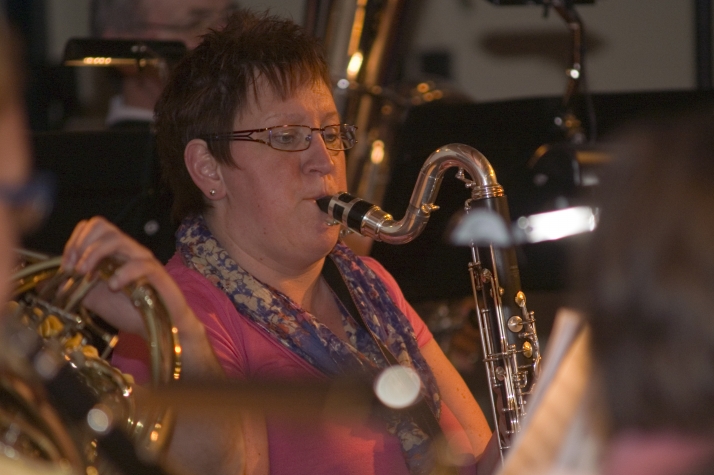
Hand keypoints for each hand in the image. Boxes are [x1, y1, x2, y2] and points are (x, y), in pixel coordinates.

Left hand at [61, 216, 178, 337]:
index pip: (92, 228)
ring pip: (117, 239)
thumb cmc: (131, 310)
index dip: (74, 241)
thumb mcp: (95, 299)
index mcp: (113, 252)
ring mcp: (142, 259)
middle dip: (82, 244)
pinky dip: (122, 274)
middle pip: (102, 225)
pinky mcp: (156, 273)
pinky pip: (139, 264)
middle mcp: (127, 250)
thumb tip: (51, 281)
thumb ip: (76, 287)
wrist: (158, 327)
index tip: (66, 266)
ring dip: (95, 254)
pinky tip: (114, 287)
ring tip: (87, 275)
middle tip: (76, 268)